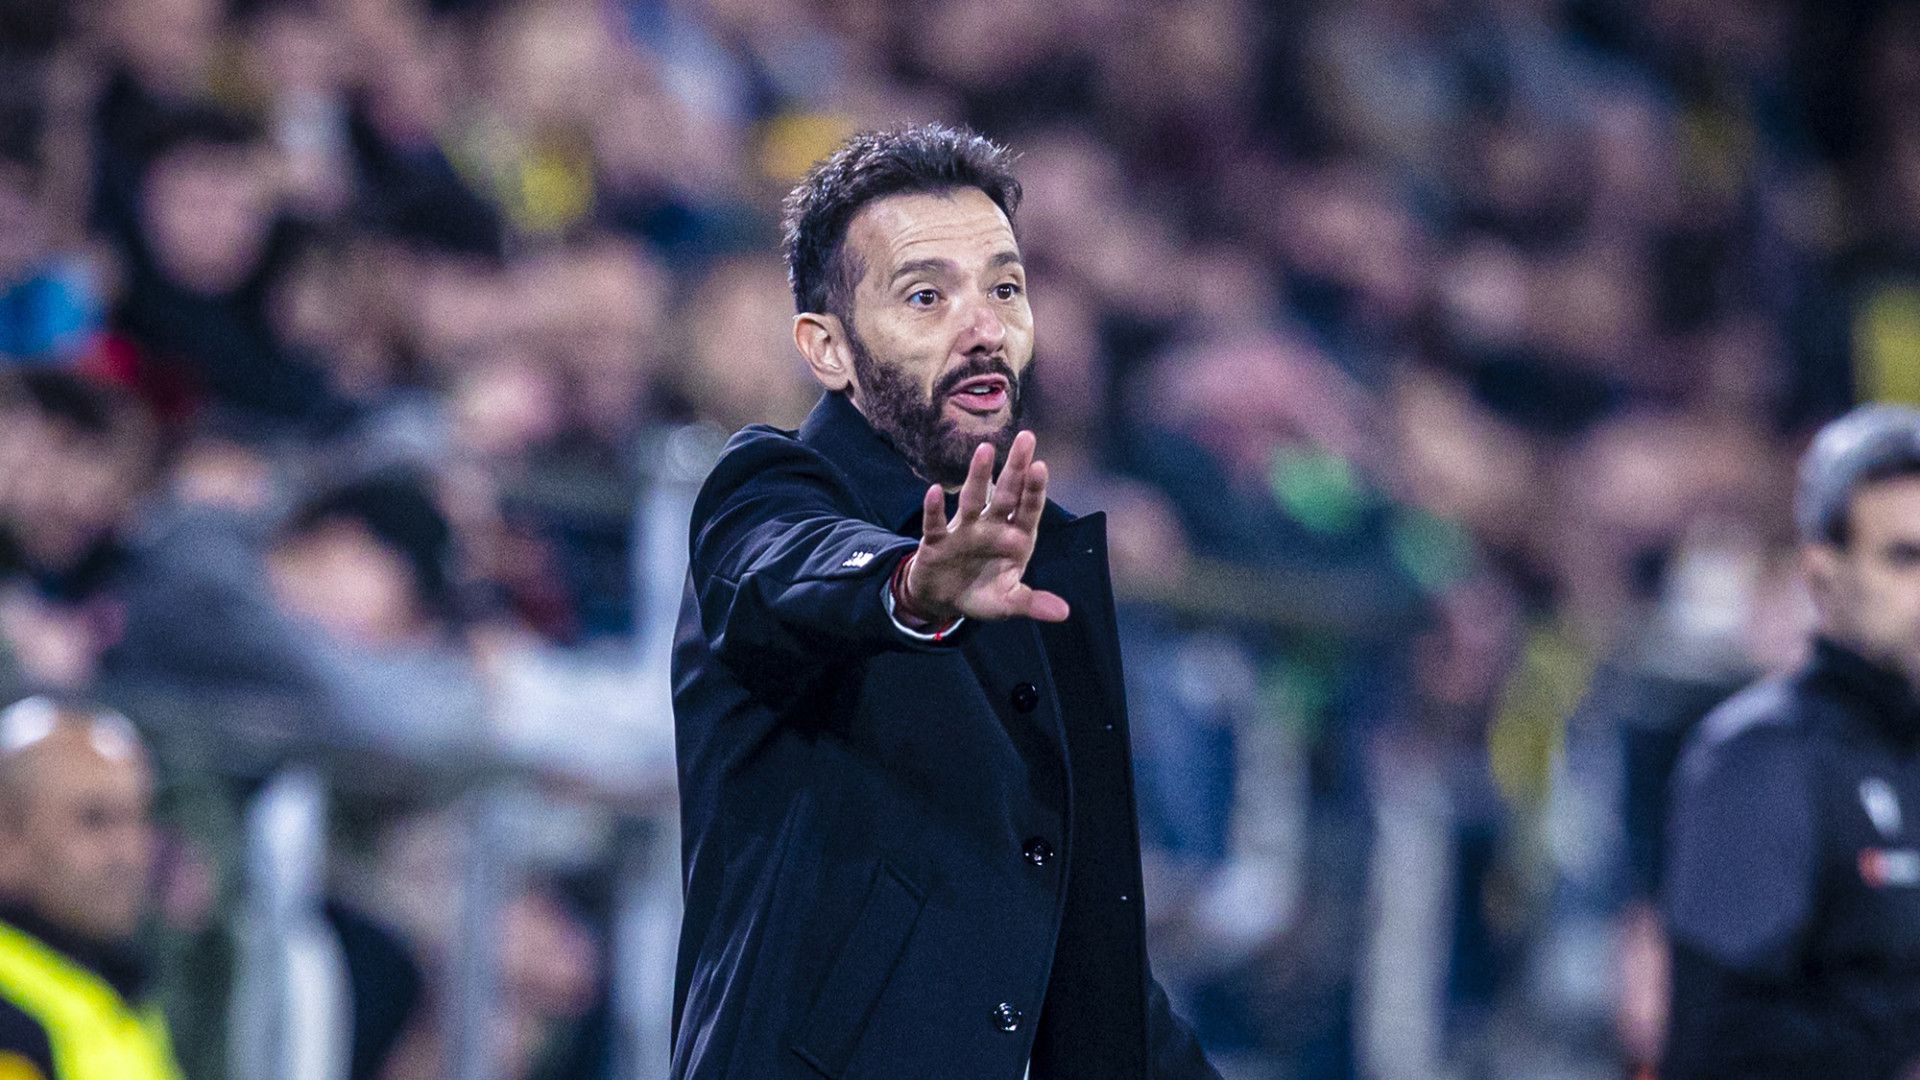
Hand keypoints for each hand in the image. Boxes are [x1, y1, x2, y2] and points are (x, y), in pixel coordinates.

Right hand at [905, 431, 1069, 623]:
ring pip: (973, 499)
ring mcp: (964, 530)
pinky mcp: (937, 541)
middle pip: (1005, 493)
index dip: (1034, 489)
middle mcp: (992, 527)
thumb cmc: (983, 594)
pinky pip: (936, 523)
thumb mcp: (1008, 603)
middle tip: (1026, 438)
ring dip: (978, 476)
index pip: (1029, 509)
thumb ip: (1032, 603)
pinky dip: (934, 509)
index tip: (1041, 466)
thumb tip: (1064, 614)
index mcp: (1015, 538)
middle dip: (1015, 467)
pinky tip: (934, 491)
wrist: (944, 600)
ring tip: (985, 449)